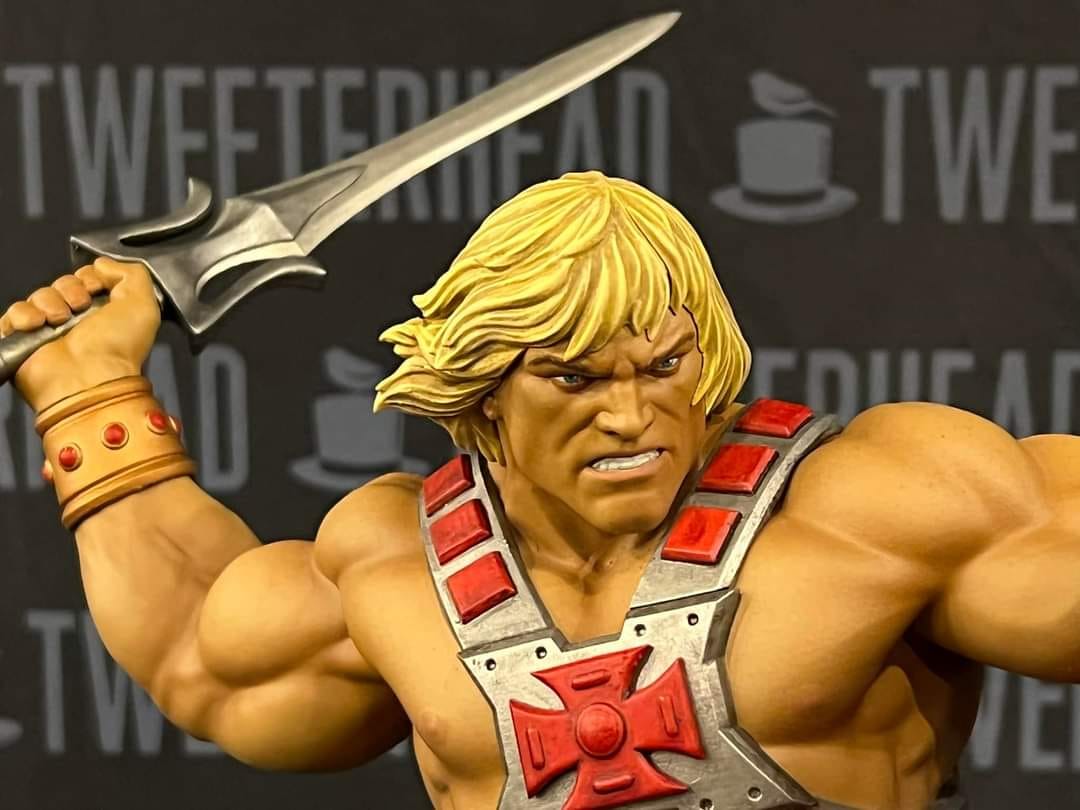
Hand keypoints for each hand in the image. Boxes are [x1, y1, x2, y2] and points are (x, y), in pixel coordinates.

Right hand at [0, 258, 160, 411]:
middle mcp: (77, 321)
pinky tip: (37, 325)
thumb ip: (132, 274)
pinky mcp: (23, 341)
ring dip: (49, 302)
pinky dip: (24, 315)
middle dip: (71, 289)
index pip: (87, 278)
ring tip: (60, 321)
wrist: (89, 379)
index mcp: (105, 313)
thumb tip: (103, 263)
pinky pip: (14, 313)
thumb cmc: (119, 347)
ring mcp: (48, 331)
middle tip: (80, 307)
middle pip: (62, 284)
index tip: (97, 289)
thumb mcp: (144, 304)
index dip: (90, 277)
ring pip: (38, 295)